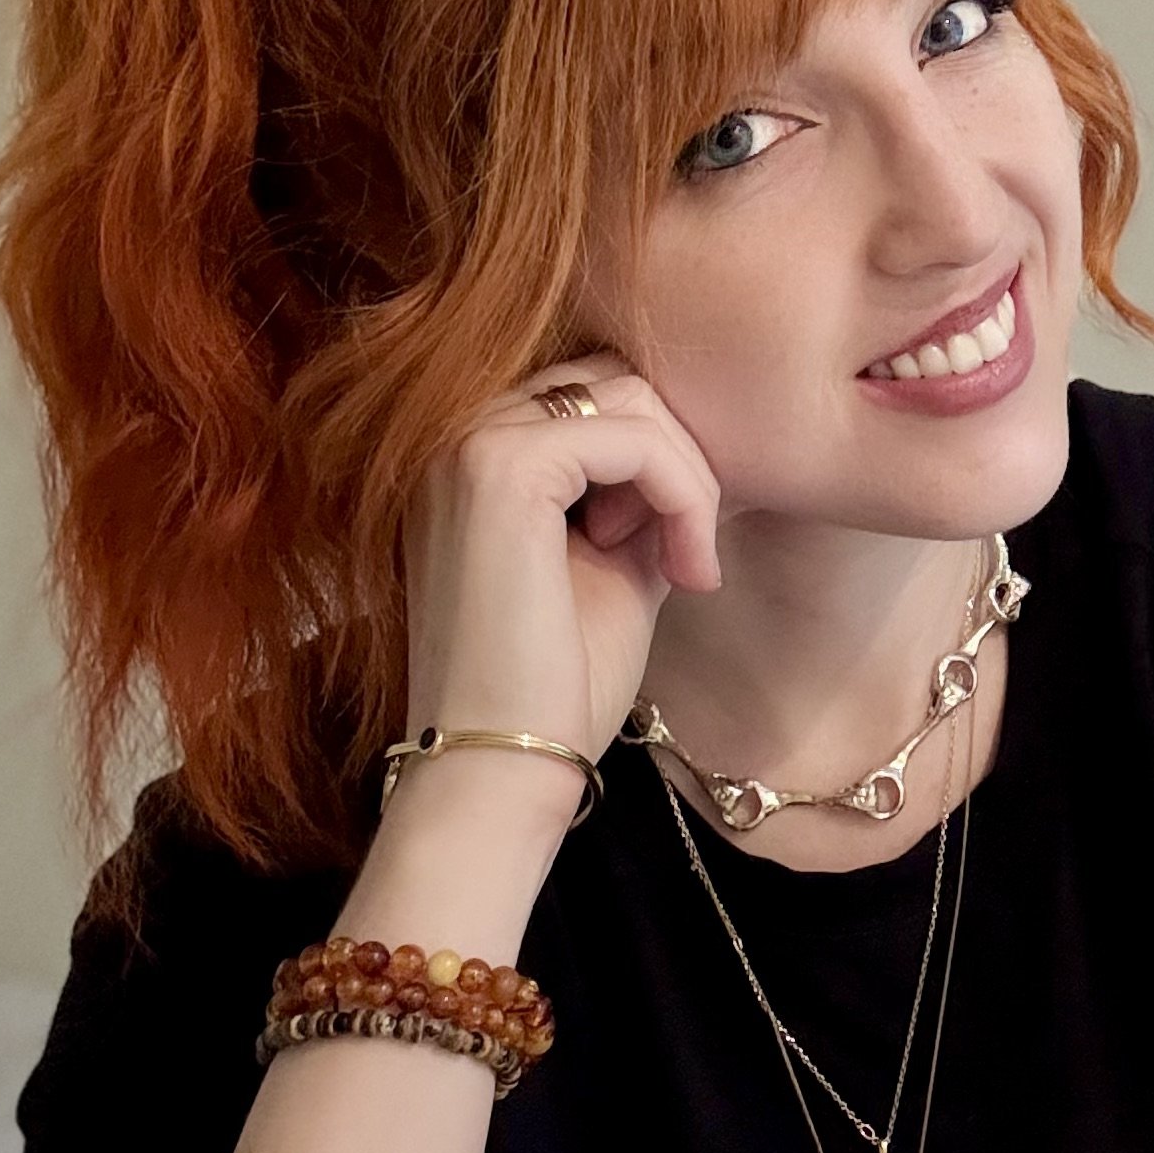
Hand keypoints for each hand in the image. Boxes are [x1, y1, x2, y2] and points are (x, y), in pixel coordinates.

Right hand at [399, 352, 721, 816]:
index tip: (681, 549)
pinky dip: (682, 494)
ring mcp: (469, 444)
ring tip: (685, 565)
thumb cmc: (552, 683)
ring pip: (630, 402)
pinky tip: (681, 569)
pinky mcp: (499, 469)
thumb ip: (640, 494)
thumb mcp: (612, 563)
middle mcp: (454, 434)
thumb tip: (699, 446)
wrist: (498, 767)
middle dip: (676, 461)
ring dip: (686, 480)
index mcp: (470, 455)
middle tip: (689, 557)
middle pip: (614, 385)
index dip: (658, 459)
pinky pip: (633, 439)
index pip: (592, 398)